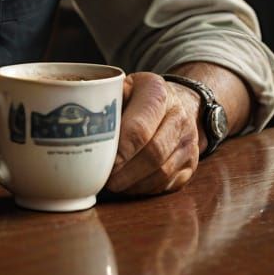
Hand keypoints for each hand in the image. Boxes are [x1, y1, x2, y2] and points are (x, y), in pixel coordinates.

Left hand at [105, 72, 200, 195]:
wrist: (179, 102)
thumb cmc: (140, 95)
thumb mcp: (123, 85)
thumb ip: (106, 101)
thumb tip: (82, 127)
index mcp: (158, 93)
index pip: (139, 128)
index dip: (120, 150)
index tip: (101, 162)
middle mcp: (179, 117)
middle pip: (153, 154)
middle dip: (125, 172)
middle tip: (103, 180)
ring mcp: (189, 143)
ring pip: (162, 173)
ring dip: (134, 184)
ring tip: (112, 185)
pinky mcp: (191, 165)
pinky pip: (167, 184)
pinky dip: (145, 189)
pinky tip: (128, 186)